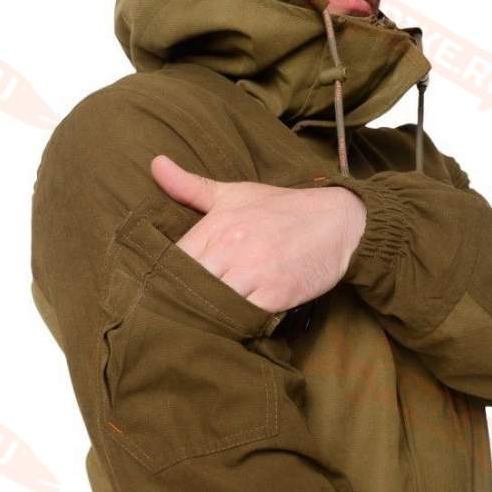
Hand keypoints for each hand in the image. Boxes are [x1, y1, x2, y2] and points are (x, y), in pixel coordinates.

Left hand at [150, 155, 366, 313]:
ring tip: (197, 326)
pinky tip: (229, 327)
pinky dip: (235, 325)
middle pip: (190, 286)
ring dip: (206, 316)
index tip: (160, 291)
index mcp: (217, 226)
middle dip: (181, 301)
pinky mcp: (276, 296)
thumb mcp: (234, 194)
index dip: (164, 279)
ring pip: (214, 305)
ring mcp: (254, 274)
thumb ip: (191, 186)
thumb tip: (154, 164)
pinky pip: (244, 318)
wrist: (337, 222)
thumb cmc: (281, 208)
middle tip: (173, 316)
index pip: (174, 260)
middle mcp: (232, 249)